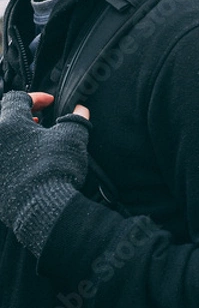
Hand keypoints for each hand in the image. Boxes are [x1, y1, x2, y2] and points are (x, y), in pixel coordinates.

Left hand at [0, 90, 90, 257]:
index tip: (50, 102)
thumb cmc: (55, 169)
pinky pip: (3, 164)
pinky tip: (27, 164)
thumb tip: (82, 109)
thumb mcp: (72, 139)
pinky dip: (12, 159)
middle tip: (38, 121)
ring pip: (3, 141)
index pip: (17, 99)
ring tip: (32, 143)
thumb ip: (76, 120)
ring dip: (15, 138)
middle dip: (22, 117)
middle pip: (4, 119)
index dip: (36, 98)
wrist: (42, 209)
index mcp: (8, 123)